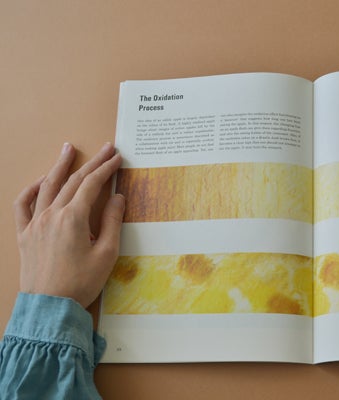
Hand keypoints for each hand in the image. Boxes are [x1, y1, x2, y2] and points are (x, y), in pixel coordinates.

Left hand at [14, 142, 124, 307]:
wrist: (50, 307)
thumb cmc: (81, 283)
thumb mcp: (106, 253)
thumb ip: (112, 221)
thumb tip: (117, 198)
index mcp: (73, 218)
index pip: (92, 185)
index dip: (106, 169)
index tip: (117, 158)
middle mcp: (52, 215)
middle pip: (73, 181)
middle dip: (92, 163)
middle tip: (106, 148)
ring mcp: (35, 223)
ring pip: (47, 186)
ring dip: (60, 166)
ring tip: (68, 149)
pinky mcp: (24, 234)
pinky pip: (22, 205)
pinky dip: (30, 189)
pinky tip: (39, 181)